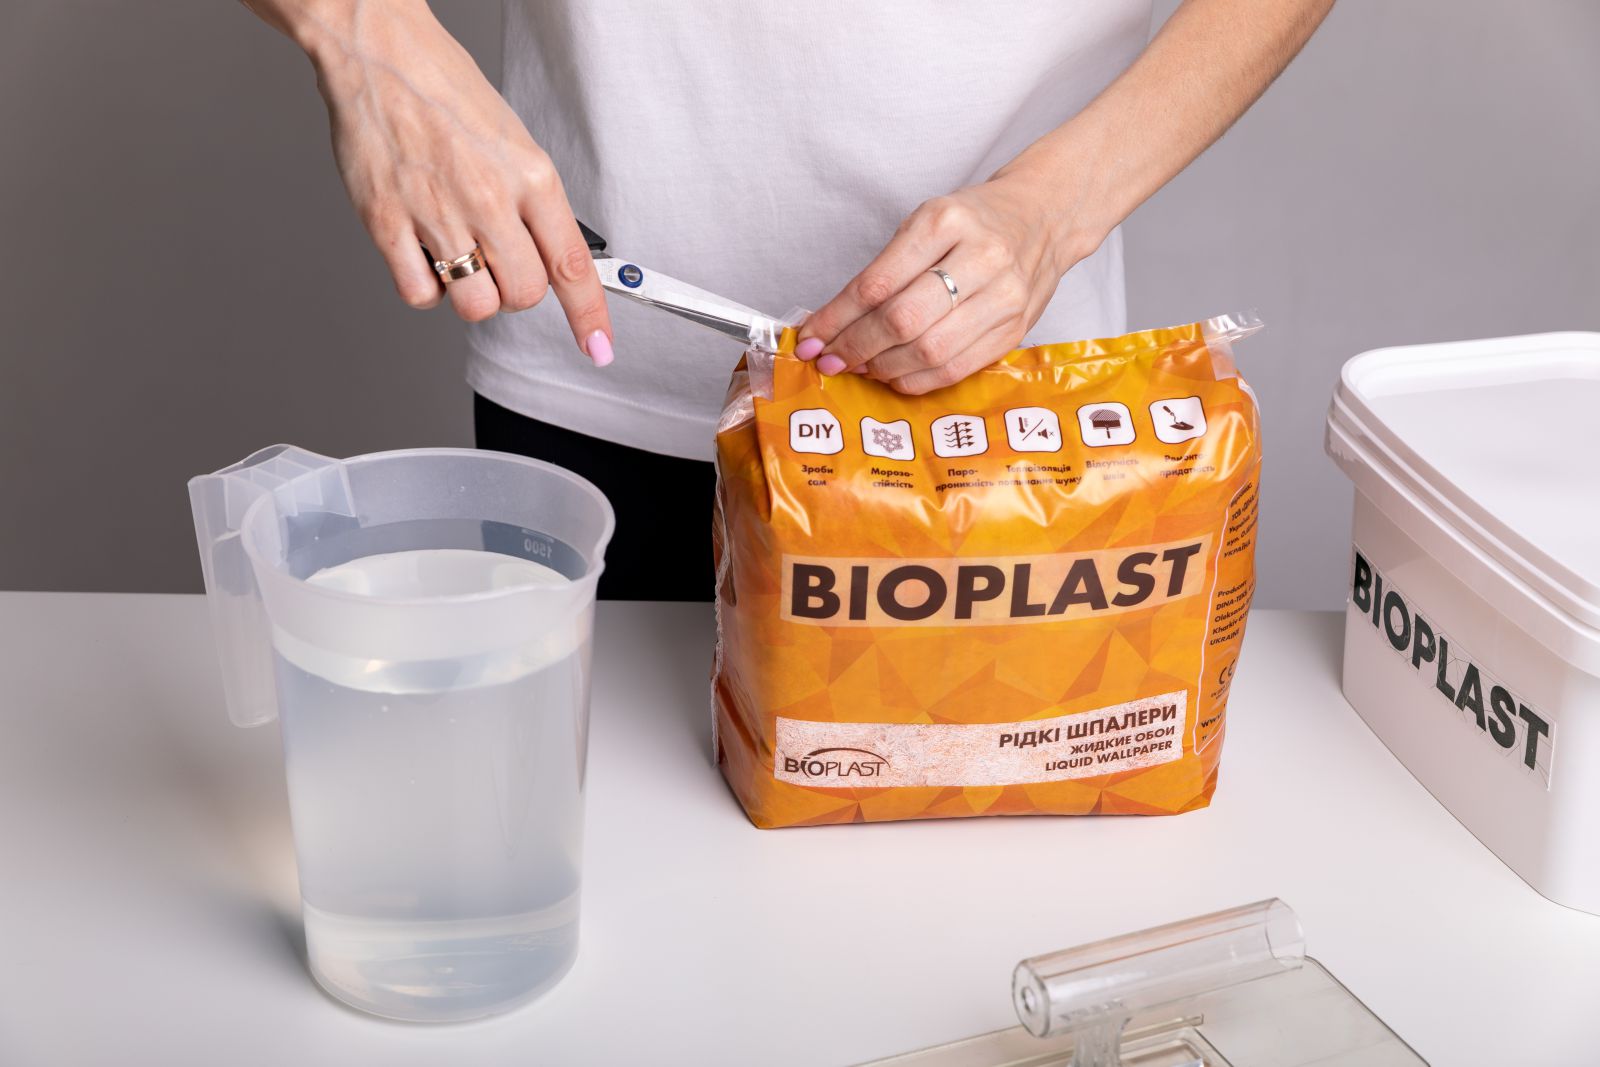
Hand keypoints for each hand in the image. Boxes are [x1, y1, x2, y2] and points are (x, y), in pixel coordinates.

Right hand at [296, 1, 611, 359]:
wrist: (379, 53)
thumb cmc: (444, 91)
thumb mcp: (515, 142)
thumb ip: (535, 204)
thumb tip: (551, 256)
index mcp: (531, 176)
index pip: (572, 265)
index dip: (589, 316)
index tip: (598, 347)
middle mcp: (490, 199)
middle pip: (524, 295)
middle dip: (515, 290)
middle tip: (498, 262)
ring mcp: (438, 214)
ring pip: (476, 305)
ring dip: (471, 295)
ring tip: (458, 256)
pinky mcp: (388, 223)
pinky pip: (420, 295)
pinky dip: (425, 288)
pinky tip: (423, 255)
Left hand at [796, 172, 1089, 393]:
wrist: (1044, 217)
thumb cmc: (975, 221)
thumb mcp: (926, 223)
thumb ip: (885, 271)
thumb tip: (832, 324)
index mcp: (947, 222)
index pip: (877, 283)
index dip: (836, 318)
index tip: (811, 337)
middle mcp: (981, 258)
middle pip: (902, 321)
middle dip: (855, 347)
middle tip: (830, 358)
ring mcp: (1003, 298)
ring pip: (928, 351)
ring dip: (882, 367)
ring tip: (860, 365)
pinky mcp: (1014, 329)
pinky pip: (955, 369)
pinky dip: (915, 379)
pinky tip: (894, 374)